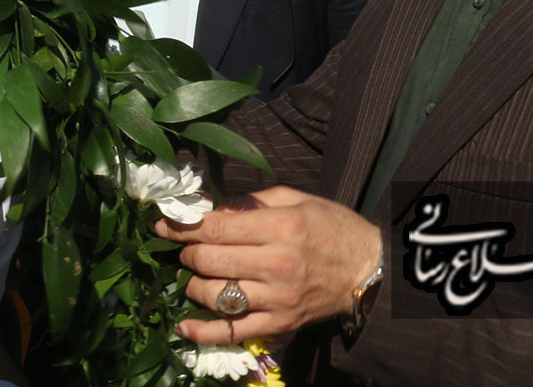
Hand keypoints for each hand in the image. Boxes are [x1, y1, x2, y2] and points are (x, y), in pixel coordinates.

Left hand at [154, 185, 380, 343]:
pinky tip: (183, 327)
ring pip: (215, 295)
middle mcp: (277, 264)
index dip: (183, 226)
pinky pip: (234, 332)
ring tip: (194, 274)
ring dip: (193, 284)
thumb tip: (211, 207)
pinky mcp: (279, 323)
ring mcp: (277, 298)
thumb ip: (252, 201)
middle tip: (186, 247)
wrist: (369, 271)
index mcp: (280, 228)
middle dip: (187, 252)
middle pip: (209, 261)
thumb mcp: (297, 200)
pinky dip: (204, 332)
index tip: (163, 223)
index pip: (216, 228)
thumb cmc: (333, 228)